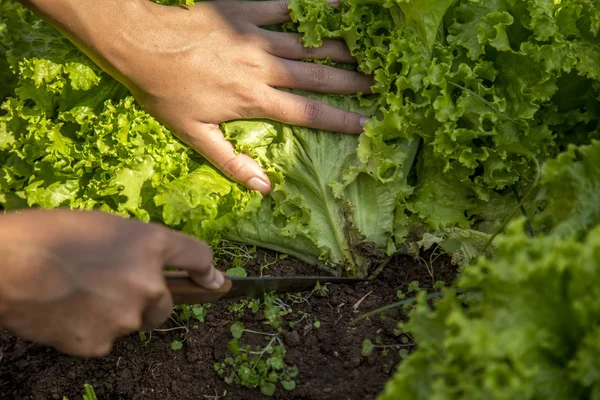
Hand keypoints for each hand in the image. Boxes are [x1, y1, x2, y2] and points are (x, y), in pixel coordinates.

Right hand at [0, 209, 222, 356]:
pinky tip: (67, 313)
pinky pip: (106, 339)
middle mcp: (149, 283)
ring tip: (80, 295)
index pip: (199, 257)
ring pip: (133, 322)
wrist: (5, 266)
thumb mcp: (105, 226)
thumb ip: (139, 247)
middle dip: (148, 300)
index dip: (208, 271)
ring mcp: (126, 317)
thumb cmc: (51, 234)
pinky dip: (92, 330)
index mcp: (151, 245)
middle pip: (166, 303)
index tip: (215, 281)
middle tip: (113, 287)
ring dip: (117, 314)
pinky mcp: (101, 344)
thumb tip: (154, 268)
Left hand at [25, 0, 372, 195]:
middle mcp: (262, 68)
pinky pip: (283, 7)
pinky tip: (335, 6)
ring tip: (366, 51)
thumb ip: (231, 163)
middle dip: (350, 81)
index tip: (366, 123)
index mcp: (254, 100)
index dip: (340, 120)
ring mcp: (255, 37)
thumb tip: (263, 189)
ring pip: (306, 44)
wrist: (140, 45)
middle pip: (316, 76)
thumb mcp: (193, 136)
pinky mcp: (243, 12)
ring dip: (338, 48)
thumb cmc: (165, 93)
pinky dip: (309, 7)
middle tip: (378, 82)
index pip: (307, 114)